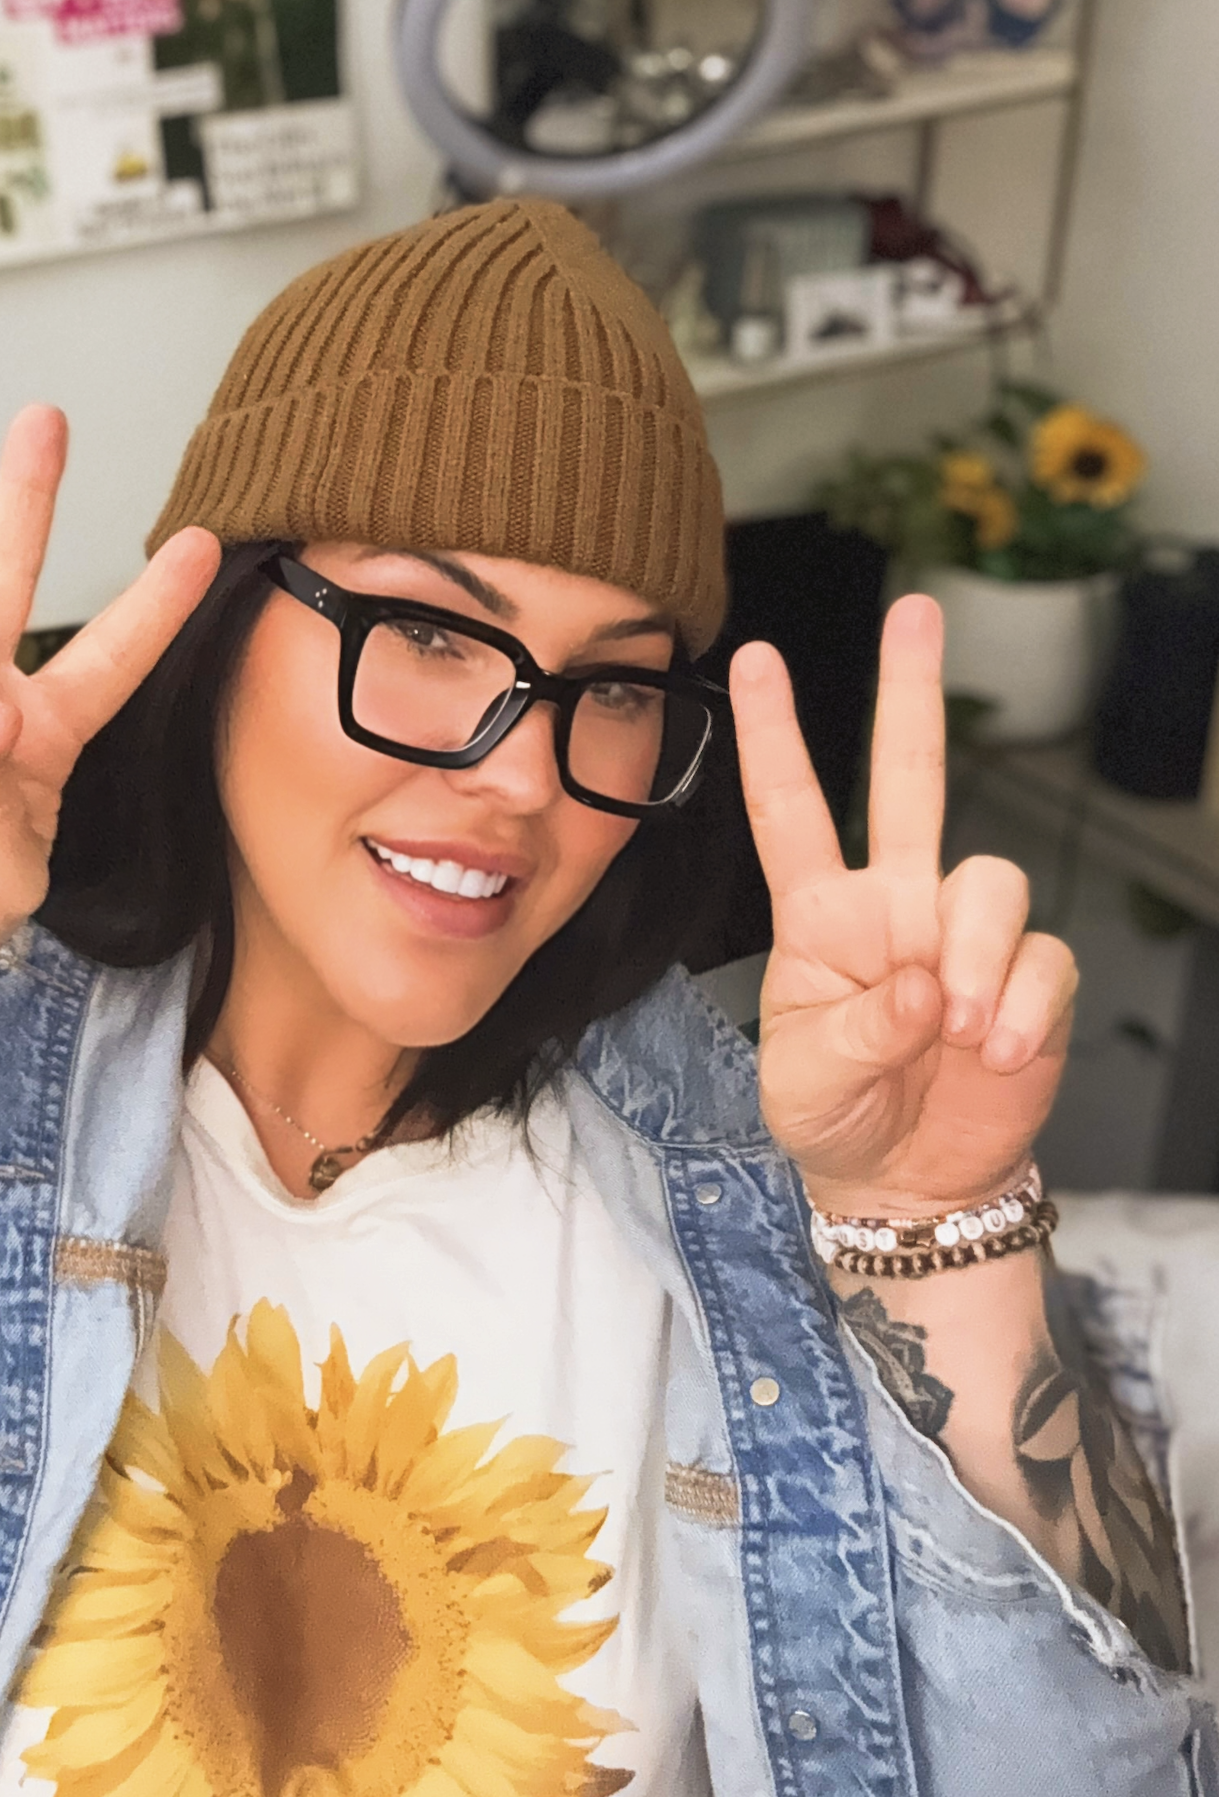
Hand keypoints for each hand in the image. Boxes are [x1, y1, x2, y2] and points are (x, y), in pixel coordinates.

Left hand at [730, 594, 1076, 1214]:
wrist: (910, 1185)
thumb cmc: (835, 1117)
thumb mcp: (806, 1083)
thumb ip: (855, 1033)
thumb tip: (927, 990)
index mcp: (820, 914)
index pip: (790, 810)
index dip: (775, 737)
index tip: (755, 658)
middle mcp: (895, 902)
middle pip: (910, 777)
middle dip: (911, 691)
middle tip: (914, 611)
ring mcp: (962, 934)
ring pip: (991, 879)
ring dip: (979, 955)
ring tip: (961, 1033)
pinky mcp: (1029, 976)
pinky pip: (1041, 959)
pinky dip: (1023, 1006)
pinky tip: (999, 1052)